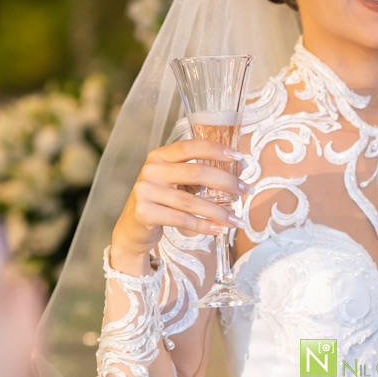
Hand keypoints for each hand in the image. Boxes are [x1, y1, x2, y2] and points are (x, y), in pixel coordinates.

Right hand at [110, 139, 252, 275]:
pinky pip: (180, 219)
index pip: (190, 147)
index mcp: (160, 156)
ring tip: (235, 219)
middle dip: (225, 182)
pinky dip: (202, 225)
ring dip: (217, 211)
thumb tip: (239, 169)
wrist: (132, 230)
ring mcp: (145, 191)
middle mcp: (151, 170)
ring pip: (190, 201)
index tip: (238, 156)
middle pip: (195, 173)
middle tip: (245, 190)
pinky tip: (217, 229)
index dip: (215, 149)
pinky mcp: (144, 212)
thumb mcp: (176, 182)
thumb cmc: (161, 201)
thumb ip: (200, 174)